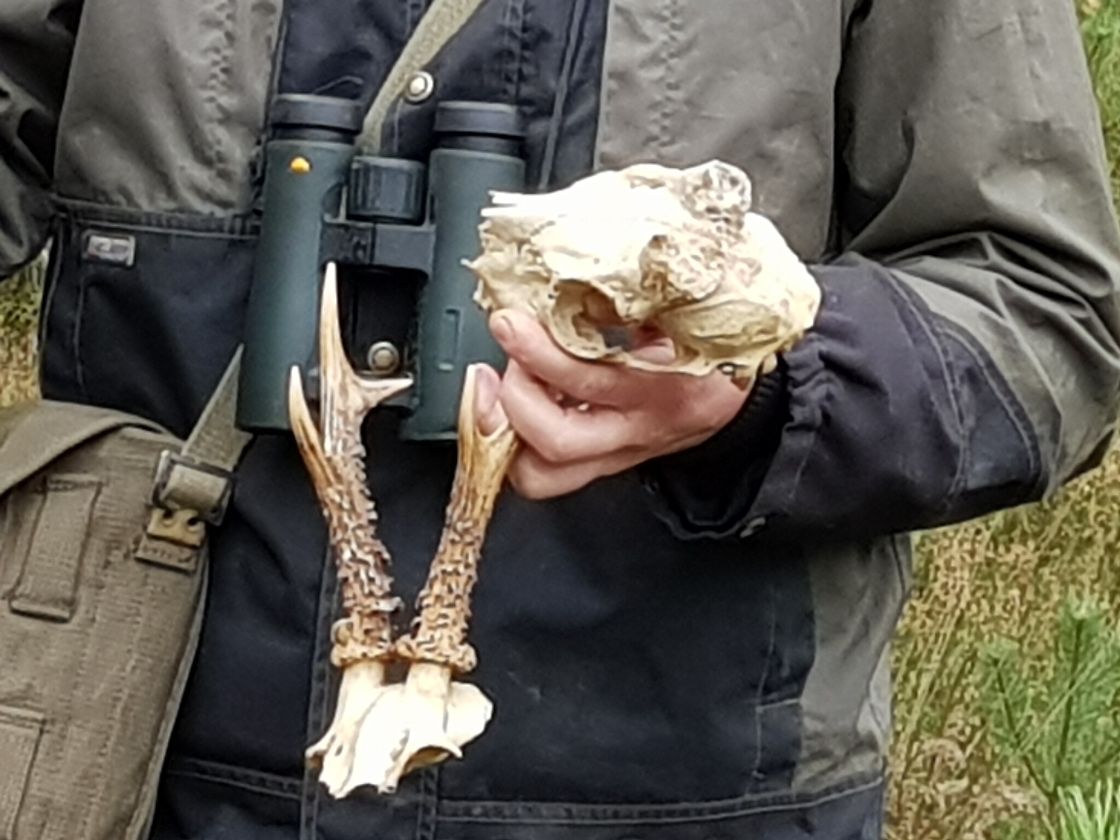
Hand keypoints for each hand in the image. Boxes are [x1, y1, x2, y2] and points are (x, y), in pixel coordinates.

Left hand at [473, 309, 749, 499]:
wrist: (752, 393)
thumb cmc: (723, 343)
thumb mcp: (692, 308)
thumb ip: (640, 293)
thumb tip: (582, 270)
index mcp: (665, 388)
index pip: (589, 381)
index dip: (538, 353)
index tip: (511, 322)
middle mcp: (638, 431)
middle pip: (555, 440)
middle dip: (513, 397)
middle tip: (502, 361)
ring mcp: (619, 454)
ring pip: (544, 475)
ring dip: (504, 433)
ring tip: (496, 390)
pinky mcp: (605, 463)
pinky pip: (548, 473)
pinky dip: (516, 440)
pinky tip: (516, 404)